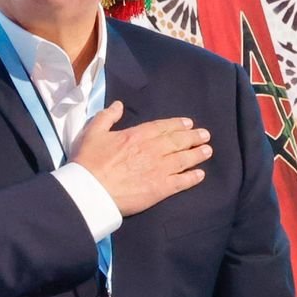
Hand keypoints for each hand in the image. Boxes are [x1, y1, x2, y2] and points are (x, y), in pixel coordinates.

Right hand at [71, 102, 210, 215]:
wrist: (90, 191)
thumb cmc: (89, 161)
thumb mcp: (93, 132)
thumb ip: (107, 116)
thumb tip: (118, 105)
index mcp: (137, 135)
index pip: (163, 127)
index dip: (177, 124)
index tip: (188, 123)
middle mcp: (152, 150)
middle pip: (178, 141)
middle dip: (193, 137)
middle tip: (205, 135)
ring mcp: (158, 170)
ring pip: (183, 159)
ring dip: (197, 154)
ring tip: (208, 150)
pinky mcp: (159, 189)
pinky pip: (181, 182)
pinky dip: (193, 178)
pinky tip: (201, 175)